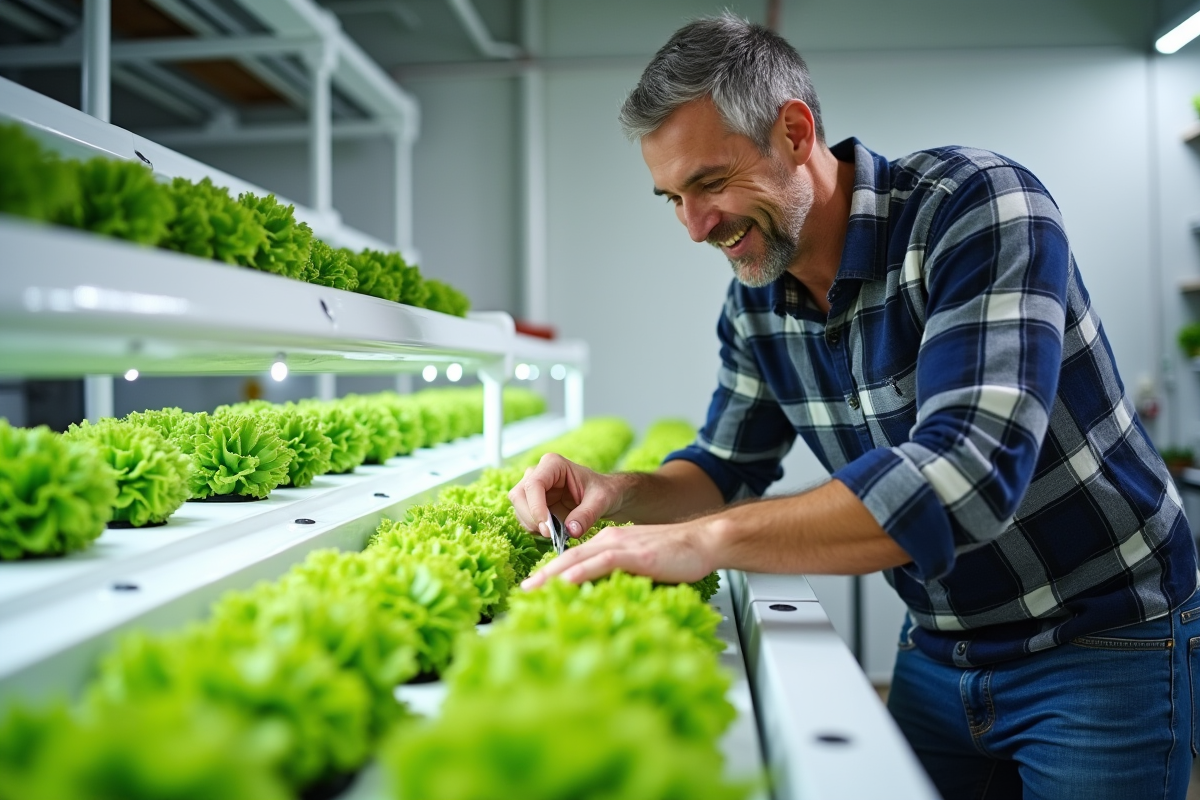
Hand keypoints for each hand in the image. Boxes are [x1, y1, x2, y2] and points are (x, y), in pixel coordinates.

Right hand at [507, 452, 625, 538]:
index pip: (534, 484)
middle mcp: (538, 473)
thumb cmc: (603, 491)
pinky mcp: (532, 503)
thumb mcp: (601, 501)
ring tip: (556, 532)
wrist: (604, 496)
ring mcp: (532, 488)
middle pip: (518, 495)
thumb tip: (571, 531)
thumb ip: (586, 515)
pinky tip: (552, 531)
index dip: (536, 507)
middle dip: (532, 518)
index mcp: (553, 464)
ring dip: (533, 525)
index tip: (547, 528)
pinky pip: (524, 518)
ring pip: (518, 508)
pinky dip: (535, 529)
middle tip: (551, 534)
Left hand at [520, 519, 717, 588]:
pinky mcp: (634, 555)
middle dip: (543, 575)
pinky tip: (565, 582)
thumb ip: (620, 574)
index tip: (535, 587)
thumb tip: (603, 594)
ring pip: (578, 559)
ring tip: (533, 589)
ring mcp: (620, 546)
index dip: (552, 572)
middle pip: (568, 558)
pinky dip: (580, 573)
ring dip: (552, 575)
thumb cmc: (676, 556)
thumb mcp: (640, 566)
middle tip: (522, 592)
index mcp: (609, 542)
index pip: (574, 558)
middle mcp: (609, 540)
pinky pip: (601, 563)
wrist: (702, 542)